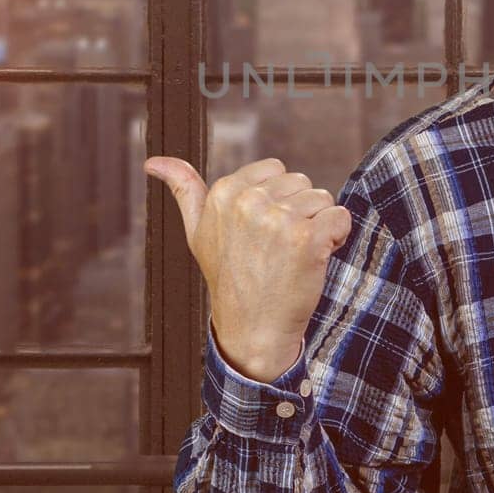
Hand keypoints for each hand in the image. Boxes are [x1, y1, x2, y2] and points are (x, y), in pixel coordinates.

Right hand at [145, 156, 352, 381]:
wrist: (252, 331)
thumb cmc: (229, 280)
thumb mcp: (198, 232)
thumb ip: (183, 190)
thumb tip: (153, 161)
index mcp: (223, 193)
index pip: (275, 170)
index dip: (277, 200)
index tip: (263, 232)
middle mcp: (249, 202)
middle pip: (301, 183)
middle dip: (299, 212)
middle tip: (278, 249)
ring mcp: (278, 220)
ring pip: (322, 199)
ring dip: (318, 226)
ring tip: (294, 257)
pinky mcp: (307, 238)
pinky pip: (340, 217)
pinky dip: (337, 238)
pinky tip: (315, 261)